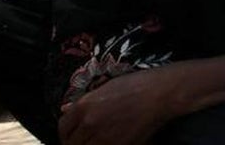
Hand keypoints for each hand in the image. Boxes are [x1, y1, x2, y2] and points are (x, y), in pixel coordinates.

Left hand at [59, 68, 174, 144]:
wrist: (161, 93)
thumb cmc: (138, 85)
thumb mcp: (107, 86)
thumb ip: (87, 101)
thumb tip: (71, 111)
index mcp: (85, 106)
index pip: (63, 127)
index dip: (66, 132)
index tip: (71, 134)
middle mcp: (90, 123)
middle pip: (71, 143)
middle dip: (76, 142)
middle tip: (84, 140)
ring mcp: (103, 137)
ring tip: (98, 141)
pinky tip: (111, 142)